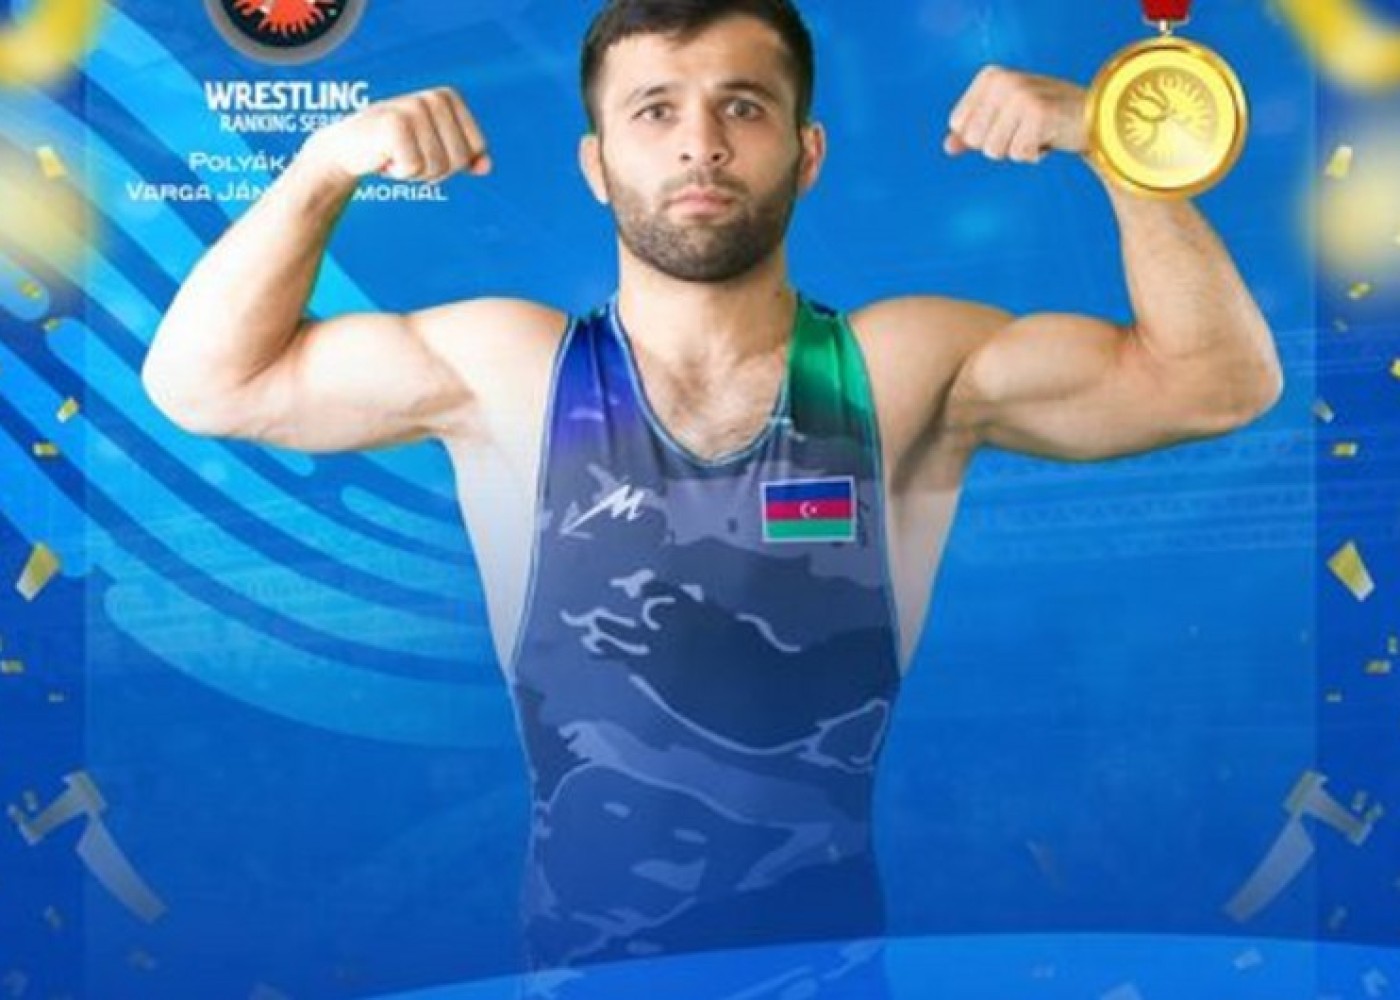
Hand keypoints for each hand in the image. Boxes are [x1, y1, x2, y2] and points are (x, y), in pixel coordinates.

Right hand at [300, 87, 490, 183]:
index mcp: (448, 97)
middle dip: (435, 169)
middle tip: (409, 154)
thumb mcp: (435, 148)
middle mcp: (433, 98)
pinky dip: (399, 173)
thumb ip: (465, 155)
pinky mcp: (395, 126)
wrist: (347, 148)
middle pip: (460, 160)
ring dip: (416, 172)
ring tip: (396, 154)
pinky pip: (415, 169)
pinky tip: (384, 157)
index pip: (476, 148)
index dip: (453, 161)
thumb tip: (486, 167)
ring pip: (438, 167)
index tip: (427, 148)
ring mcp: (414, 109)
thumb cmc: (395, 147)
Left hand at [944, 67, 1087, 163]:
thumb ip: (974, 130)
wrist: (1094, 116)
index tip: (1007, 122)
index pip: (958, 124)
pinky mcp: (1039, 115)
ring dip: (1016, 151)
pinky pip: (1018, 155)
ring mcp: (1021, 97)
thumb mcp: (1005, 117)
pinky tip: (1049, 138)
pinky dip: (1033, 155)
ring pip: (994, 151)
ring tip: (1037, 132)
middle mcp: (1003, 81)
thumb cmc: (1046, 117)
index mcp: (990, 76)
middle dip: (998, 145)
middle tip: (1023, 129)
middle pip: (974, 140)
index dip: (981, 134)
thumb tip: (948, 147)